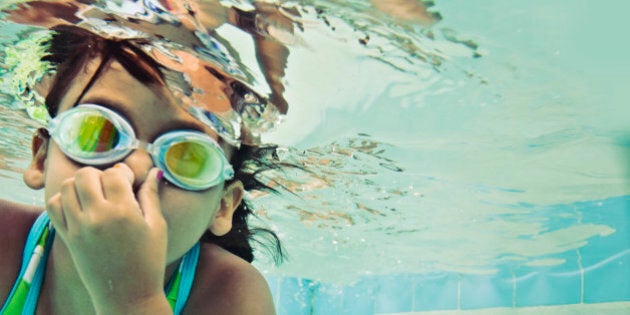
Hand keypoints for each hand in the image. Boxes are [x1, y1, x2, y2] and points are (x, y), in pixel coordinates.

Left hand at [46, 164, 168, 311]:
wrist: (128, 296)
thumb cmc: (149, 261)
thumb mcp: (157, 226)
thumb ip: (151, 195)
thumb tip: (154, 171)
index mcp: (124, 212)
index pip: (113, 174)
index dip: (122, 173)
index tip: (129, 182)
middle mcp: (97, 217)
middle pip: (85, 174)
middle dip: (98, 174)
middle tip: (109, 186)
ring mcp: (78, 227)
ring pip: (65, 187)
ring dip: (80, 185)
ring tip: (94, 195)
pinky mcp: (67, 238)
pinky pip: (53, 207)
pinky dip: (62, 200)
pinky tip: (79, 206)